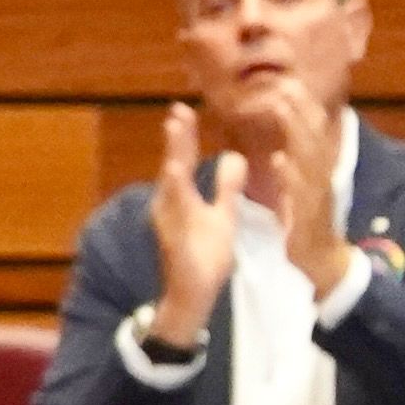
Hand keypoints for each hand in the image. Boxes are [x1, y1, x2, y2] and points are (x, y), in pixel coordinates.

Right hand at [148, 103, 238, 344]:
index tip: (183, 109)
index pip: (183, 161)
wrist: (191, 296)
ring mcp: (169, 224)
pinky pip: (177, 218)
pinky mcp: (175, 242)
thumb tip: (236, 157)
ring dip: (173, 160)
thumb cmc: (204, 256)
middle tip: (177, 110)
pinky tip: (177, 178)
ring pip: (171, 188)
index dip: (184, 137)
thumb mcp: (221, 216)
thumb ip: (226, 188)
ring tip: (175, 135)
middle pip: (173, 167)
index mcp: (180, 198)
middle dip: (176, 141)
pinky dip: (175, 196)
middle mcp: (169, 206)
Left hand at [241, 75, 354, 292]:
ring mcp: (316, 196)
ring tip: (279, 106)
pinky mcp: (308, 217)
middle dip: (299, 108)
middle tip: (284, 82)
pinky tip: (280, 161)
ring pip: (308, 158)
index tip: (288, 80)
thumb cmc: (308, 222)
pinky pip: (300, 195)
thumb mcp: (301, 189)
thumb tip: (284, 145)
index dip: (302, 107)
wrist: (322, 261)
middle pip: (312, 137)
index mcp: (316, 169)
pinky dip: (291, 177)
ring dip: (295, 130)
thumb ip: (294, 166)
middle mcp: (320, 177)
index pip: (312, 132)